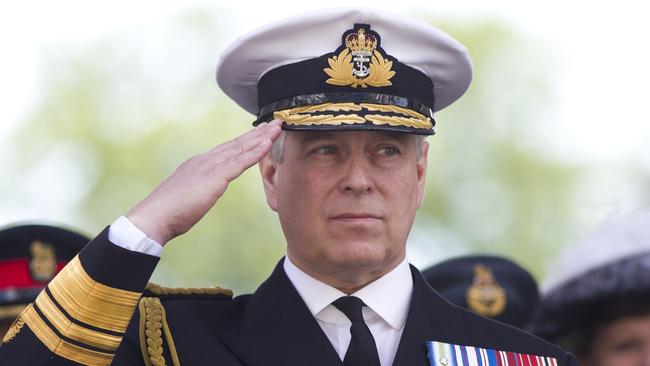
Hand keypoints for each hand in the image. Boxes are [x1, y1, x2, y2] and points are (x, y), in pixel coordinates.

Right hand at [126, 119, 281, 244]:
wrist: (154, 216)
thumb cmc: (169, 213)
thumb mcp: (188, 196)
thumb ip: (199, 190)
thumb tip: (204, 192)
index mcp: (198, 164)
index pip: (226, 149)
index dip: (245, 140)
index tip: (259, 132)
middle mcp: (205, 160)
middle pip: (236, 143)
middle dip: (257, 133)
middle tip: (275, 122)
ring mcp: (210, 167)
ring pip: (241, 148)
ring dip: (262, 137)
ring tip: (277, 127)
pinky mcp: (215, 177)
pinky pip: (240, 162)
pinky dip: (256, 151)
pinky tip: (268, 143)